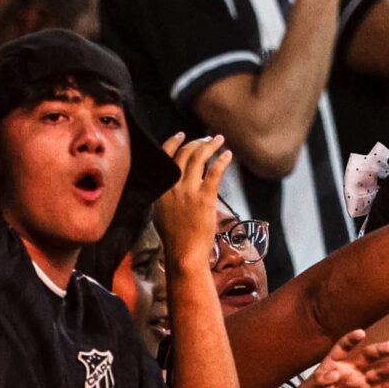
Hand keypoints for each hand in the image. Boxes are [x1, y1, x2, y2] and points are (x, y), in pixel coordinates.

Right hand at [152, 133, 232, 262]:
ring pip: (199, 158)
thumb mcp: (160, 212)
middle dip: (197, 142)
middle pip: (184, 154)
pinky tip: (228, 155)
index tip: (182, 134)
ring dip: (210, 145)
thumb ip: (165, 195)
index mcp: (160, 190)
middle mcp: (173, 187)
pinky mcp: (204, 198)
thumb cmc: (175, 237)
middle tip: (207, 139)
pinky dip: (222, 160)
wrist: (184, 253)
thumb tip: (172, 182)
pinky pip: (214, 172)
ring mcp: (188, 192)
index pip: (165, 158)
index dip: (174, 142)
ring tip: (219, 140)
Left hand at [279, 331, 388, 387]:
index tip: (360, 333)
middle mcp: (350, 370)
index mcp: (333, 363)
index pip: (343, 347)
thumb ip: (319, 381)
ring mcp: (359, 383)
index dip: (351, 340)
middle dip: (380, 351)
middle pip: (367, 357)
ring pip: (378, 371)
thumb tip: (334, 372)